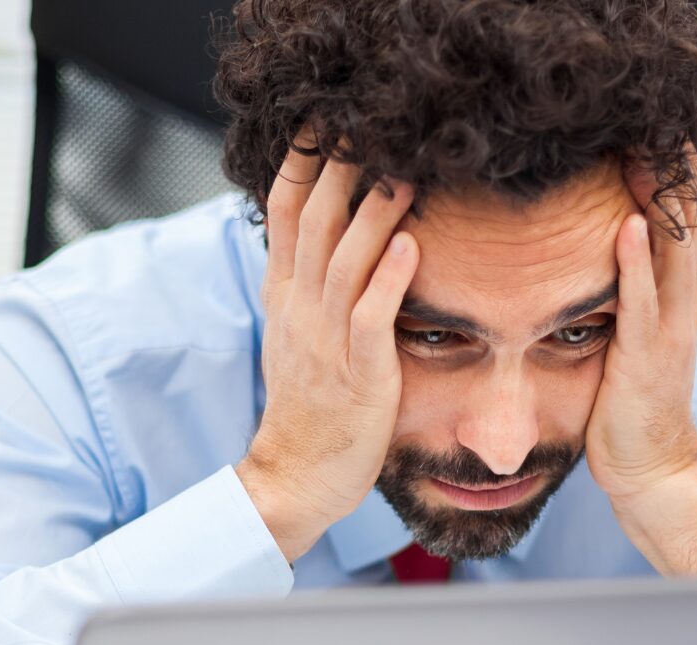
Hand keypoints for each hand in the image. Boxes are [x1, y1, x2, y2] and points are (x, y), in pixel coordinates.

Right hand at [236, 131, 418, 562]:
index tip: (321, 116)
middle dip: (340, 168)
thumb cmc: (309, 405)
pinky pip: (370, 320)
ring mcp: (326, 341)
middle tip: (369, 118)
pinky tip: (410, 247)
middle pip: (316, 222)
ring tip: (404, 170)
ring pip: (345, 262)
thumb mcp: (296, 332)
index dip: (303, 161)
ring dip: (373, 214)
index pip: (286, 212)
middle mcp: (300, 309)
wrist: (296, 475)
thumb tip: (322, 231)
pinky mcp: (357, 375)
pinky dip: (389, 281)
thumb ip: (307, 280)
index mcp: (286, 294)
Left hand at [588, 147, 696, 575]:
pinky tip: (625, 224)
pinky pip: (642, 301)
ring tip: (648, 148)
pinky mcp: (645, 356)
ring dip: (660, 198)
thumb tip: (610, 254)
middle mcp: (681, 304)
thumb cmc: (630, 404)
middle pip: (689, 219)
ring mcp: (669, 328)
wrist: (648, 467)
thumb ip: (630, 294)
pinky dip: (635, 262)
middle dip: (675, 168)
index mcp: (676, 296)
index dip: (674, 173)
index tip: (653, 128)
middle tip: (657, 117)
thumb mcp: (634, 335)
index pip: (684, 219)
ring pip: (674, 249)